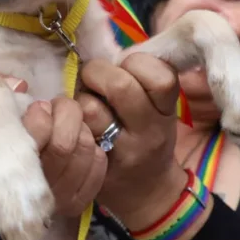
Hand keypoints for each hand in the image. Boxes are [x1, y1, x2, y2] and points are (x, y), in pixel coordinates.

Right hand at [22, 97, 107, 218]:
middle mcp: (32, 186)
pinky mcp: (75, 204)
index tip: (37, 108)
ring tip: (66, 126)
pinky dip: (93, 149)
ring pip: (84, 151)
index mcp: (5, 160)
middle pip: (64, 144)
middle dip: (65, 114)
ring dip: (80, 129)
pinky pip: (97, 167)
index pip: (35, 135)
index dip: (40, 114)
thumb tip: (18, 86)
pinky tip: (78, 144)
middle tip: (55, 110)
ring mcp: (55, 199)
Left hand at [76, 54, 186, 230]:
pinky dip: (73, 120)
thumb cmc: (148, 137)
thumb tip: (107, 46)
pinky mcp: (98, 164)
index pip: (160, 76)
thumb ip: (141, 79)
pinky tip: (78, 123)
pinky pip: (77, 132)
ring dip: (81, 97)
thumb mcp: (158, 109)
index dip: (137, 62)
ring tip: (86, 102)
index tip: (126, 66)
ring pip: (92, 107)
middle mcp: (150, 130)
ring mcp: (124, 150)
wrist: (148, 193)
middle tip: (93, 78)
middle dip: (98, 72)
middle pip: (121, 86)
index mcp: (167, 110)